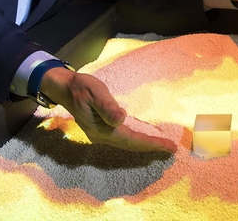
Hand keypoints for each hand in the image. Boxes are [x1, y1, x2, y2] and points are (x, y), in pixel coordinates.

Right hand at [40, 67, 176, 152]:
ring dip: (145, 146)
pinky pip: (123, 139)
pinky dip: (136, 141)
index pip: (131, 139)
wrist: (66, 88)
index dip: (150, 143)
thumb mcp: (95, 92)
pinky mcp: (102, 130)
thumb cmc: (81, 87)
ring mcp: (101, 135)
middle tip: (172, 149)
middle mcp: (101, 136)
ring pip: (127, 144)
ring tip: (163, 147)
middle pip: (130, 145)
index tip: (168, 146)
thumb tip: (121, 118)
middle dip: (151, 148)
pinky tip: (145, 140)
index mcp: (101, 129)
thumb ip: (107, 106)